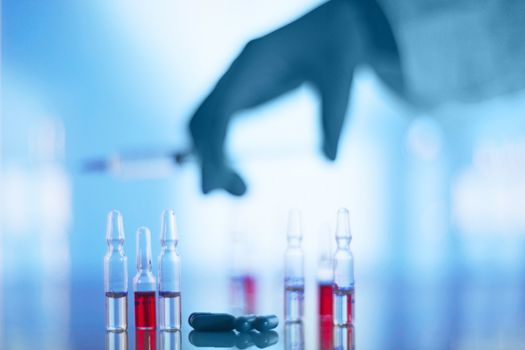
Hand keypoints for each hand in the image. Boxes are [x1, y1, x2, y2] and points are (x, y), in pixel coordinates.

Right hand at [189, 0, 400, 195]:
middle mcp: (236, 71)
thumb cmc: (336, 44)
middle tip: (240, 193)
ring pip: (203, 124)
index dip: (213, 149)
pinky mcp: (240, 92)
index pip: (220, 110)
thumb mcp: (341, 80)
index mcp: (253, 61)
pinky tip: (234, 169)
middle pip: (202, 119)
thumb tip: (330, 159)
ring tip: (242, 188)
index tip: (215, 185)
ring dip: (210, 159)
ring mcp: (234, 81)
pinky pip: (215, 123)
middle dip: (208, 161)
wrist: (333, 25)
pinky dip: (217, 150)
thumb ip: (334, 118)